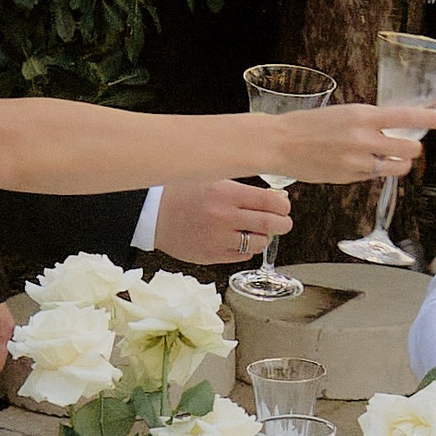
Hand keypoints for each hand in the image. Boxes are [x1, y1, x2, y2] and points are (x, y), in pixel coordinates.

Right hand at [154, 179, 293, 266]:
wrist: (152, 214)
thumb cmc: (181, 192)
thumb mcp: (212, 179)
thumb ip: (243, 188)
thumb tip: (275, 197)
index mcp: (226, 194)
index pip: (271, 202)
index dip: (283, 205)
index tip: (283, 206)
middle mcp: (224, 217)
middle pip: (271, 224)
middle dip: (282, 224)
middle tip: (282, 222)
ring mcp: (218, 239)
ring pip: (259, 243)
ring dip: (263, 237)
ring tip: (255, 231)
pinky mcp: (212, 256)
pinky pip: (242, 256)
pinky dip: (246, 248)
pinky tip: (237, 239)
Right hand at [269, 99, 435, 186]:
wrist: (281, 143)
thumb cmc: (308, 125)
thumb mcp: (343, 113)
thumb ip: (368, 121)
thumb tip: (392, 127)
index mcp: (363, 115)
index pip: (405, 116)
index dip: (429, 119)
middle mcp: (364, 138)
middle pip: (409, 148)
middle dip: (412, 148)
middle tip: (406, 146)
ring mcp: (358, 161)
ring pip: (397, 167)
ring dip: (400, 164)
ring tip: (391, 159)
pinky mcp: (350, 177)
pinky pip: (375, 176)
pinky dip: (376, 171)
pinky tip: (363, 164)